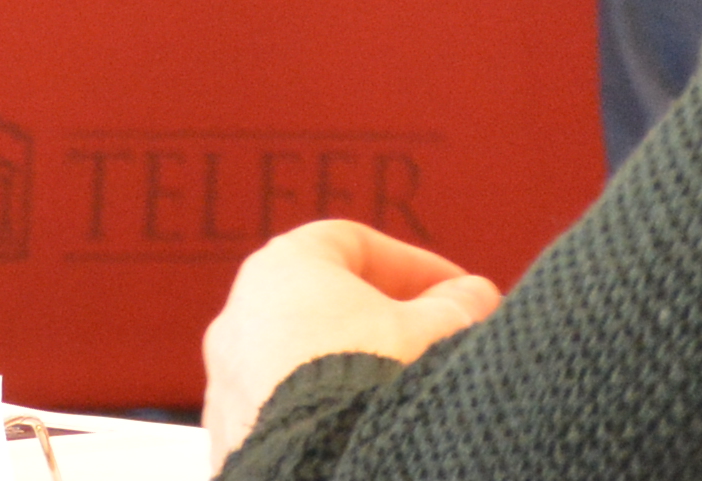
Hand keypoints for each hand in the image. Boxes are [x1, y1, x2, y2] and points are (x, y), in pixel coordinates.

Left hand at [200, 222, 502, 459]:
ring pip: (303, 364)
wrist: (318, 471)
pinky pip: (289, 415)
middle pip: (324, 305)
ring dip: (356, 373)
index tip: (458, 294)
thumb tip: (474, 297)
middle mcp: (238, 318)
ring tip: (409, 399)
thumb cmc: (371, 385)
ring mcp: (227, 383)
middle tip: (439, 345)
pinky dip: (328, 416)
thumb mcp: (438, 332)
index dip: (413, 265)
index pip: (351, 244)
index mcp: (280, 267)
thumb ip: (460, 304)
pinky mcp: (231, 438)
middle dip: (386, 322)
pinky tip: (369, 435)